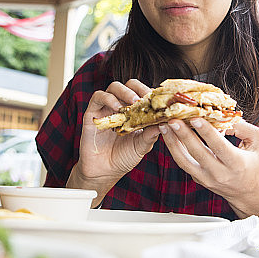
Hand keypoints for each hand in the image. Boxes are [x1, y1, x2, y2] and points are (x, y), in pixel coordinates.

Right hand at [69, 80, 160, 200]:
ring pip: (114, 87)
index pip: (143, 93)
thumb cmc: (124, 157)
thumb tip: (166, 121)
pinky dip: (109, 99)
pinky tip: (117, 109)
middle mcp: (120, 106)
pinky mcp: (92, 113)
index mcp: (134, 111)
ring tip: (134, 102)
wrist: (104, 172)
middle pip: (130, 85)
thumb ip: (151, 133)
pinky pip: (98, 97)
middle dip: (139, 88)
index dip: (151, 92)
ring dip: (125, 92)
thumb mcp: (142, 146)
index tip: (159, 99)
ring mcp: (106, 108)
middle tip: (146, 98)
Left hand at [159, 118, 258, 216]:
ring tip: (164, 126)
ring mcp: (206, 178)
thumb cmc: (253, 163)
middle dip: (184, 135)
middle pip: (198, 153)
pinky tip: (168, 135)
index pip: (219, 146)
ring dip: (173, 143)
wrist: (247, 191)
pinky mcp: (197, 179)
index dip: (207, 132)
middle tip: (173, 120)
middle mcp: (220, 173)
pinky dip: (174, 148)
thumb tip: (224, 117)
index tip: (195, 118)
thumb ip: (244, 128)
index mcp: (236, 163)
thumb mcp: (258, 143)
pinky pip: (183, 163)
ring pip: (185, 161)